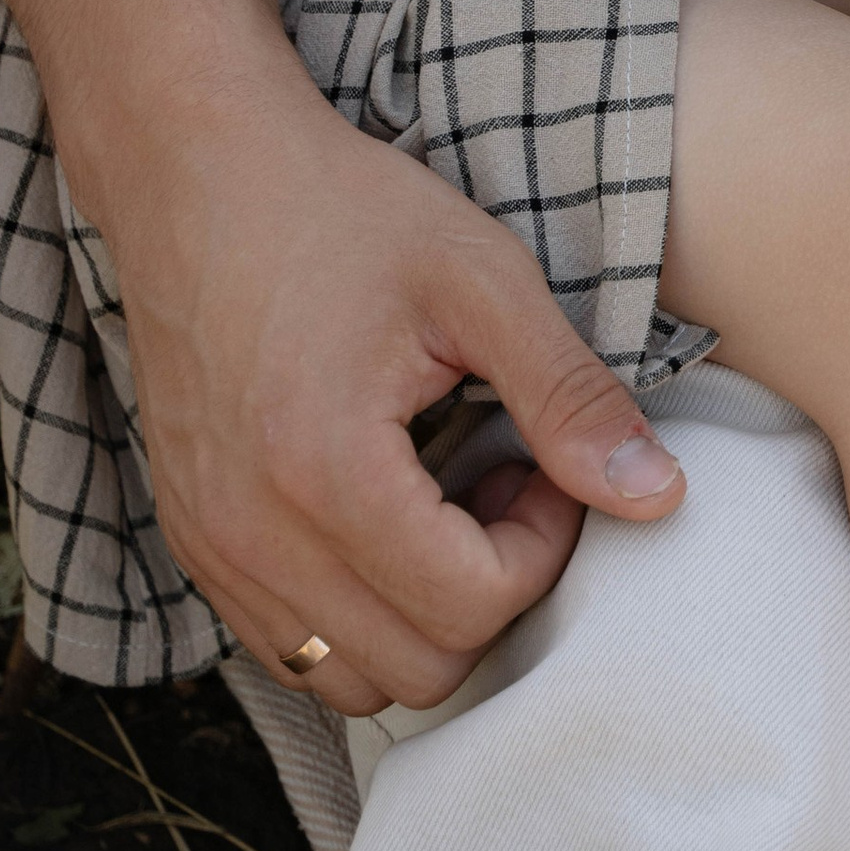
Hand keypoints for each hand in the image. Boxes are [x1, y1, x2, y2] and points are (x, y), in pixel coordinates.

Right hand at [93, 46, 687, 717]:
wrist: (195, 170)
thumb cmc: (340, 209)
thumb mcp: (480, 280)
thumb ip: (569, 397)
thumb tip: (657, 496)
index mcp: (323, 469)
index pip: (471, 605)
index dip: (542, 546)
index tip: (542, 463)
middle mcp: (248, 532)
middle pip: (420, 669)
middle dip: (490, 591)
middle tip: (503, 482)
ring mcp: (208, 546)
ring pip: (352, 680)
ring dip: (424, 616)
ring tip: (443, 502)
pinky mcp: (192, 541)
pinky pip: (292, 647)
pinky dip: (359, 612)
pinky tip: (384, 512)